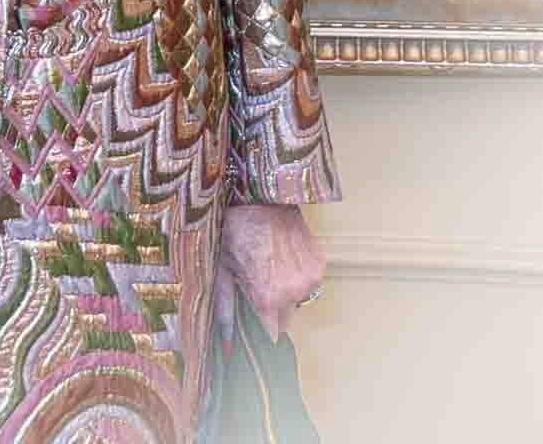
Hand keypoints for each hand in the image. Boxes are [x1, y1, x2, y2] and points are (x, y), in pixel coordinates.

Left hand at [214, 203, 325, 345]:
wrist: (263, 195)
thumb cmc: (237, 228)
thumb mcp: (222, 267)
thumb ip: (224, 309)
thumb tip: (225, 347)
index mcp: (266, 298)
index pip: (269, 335)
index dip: (258, 326)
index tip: (252, 314)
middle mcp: (293, 294)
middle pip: (284, 320)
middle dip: (271, 309)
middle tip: (256, 281)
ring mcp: (310, 280)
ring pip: (297, 301)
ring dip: (285, 292)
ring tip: (269, 263)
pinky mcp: (319, 266)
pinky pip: (308, 284)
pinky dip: (297, 276)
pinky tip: (283, 255)